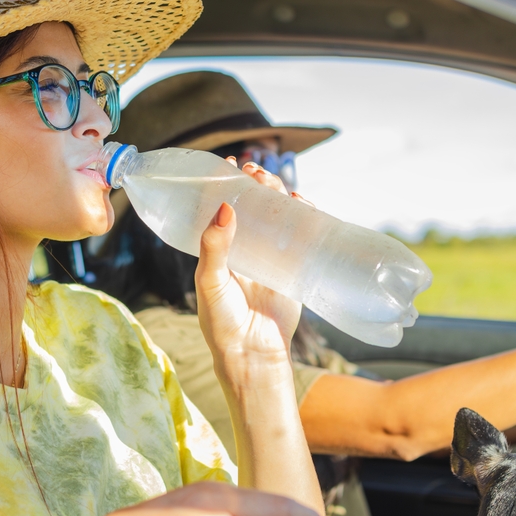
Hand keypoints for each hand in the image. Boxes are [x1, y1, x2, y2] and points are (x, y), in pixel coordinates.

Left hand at [194, 160, 303, 369]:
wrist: (254, 353)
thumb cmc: (222, 321)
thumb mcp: (211, 282)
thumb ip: (214, 247)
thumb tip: (225, 208)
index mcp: (220, 249)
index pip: (222, 207)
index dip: (225, 183)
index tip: (229, 162)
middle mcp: (245, 247)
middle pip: (253, 205)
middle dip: (255, 183)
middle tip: (255, 171)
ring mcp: (270, 255)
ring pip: (277, 215)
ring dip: (278, 193)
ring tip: (273, 181)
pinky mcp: (293, 266)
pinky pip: (301, 234)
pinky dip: (304, 214)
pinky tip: (301, 201)